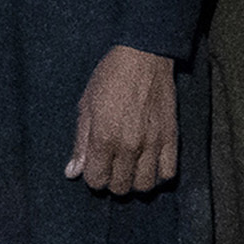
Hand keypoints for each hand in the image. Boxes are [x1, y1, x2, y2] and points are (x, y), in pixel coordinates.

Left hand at [66, 45, 180, 197]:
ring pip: (145, 185)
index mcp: (104, 138)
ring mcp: (152, 143)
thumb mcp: (86, 106)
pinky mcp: (171, 137)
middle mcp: (129, 146)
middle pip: (120, 187)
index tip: (95, 166)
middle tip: (112, 166)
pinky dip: (158, 174)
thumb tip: (72, 172)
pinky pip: (168, 172)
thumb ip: (80, 144)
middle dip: (112, 181)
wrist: (143, 56)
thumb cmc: (110, 77)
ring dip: (135, 181)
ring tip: (131, 169)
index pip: (97, 180)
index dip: (93, 176)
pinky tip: (150, 164)